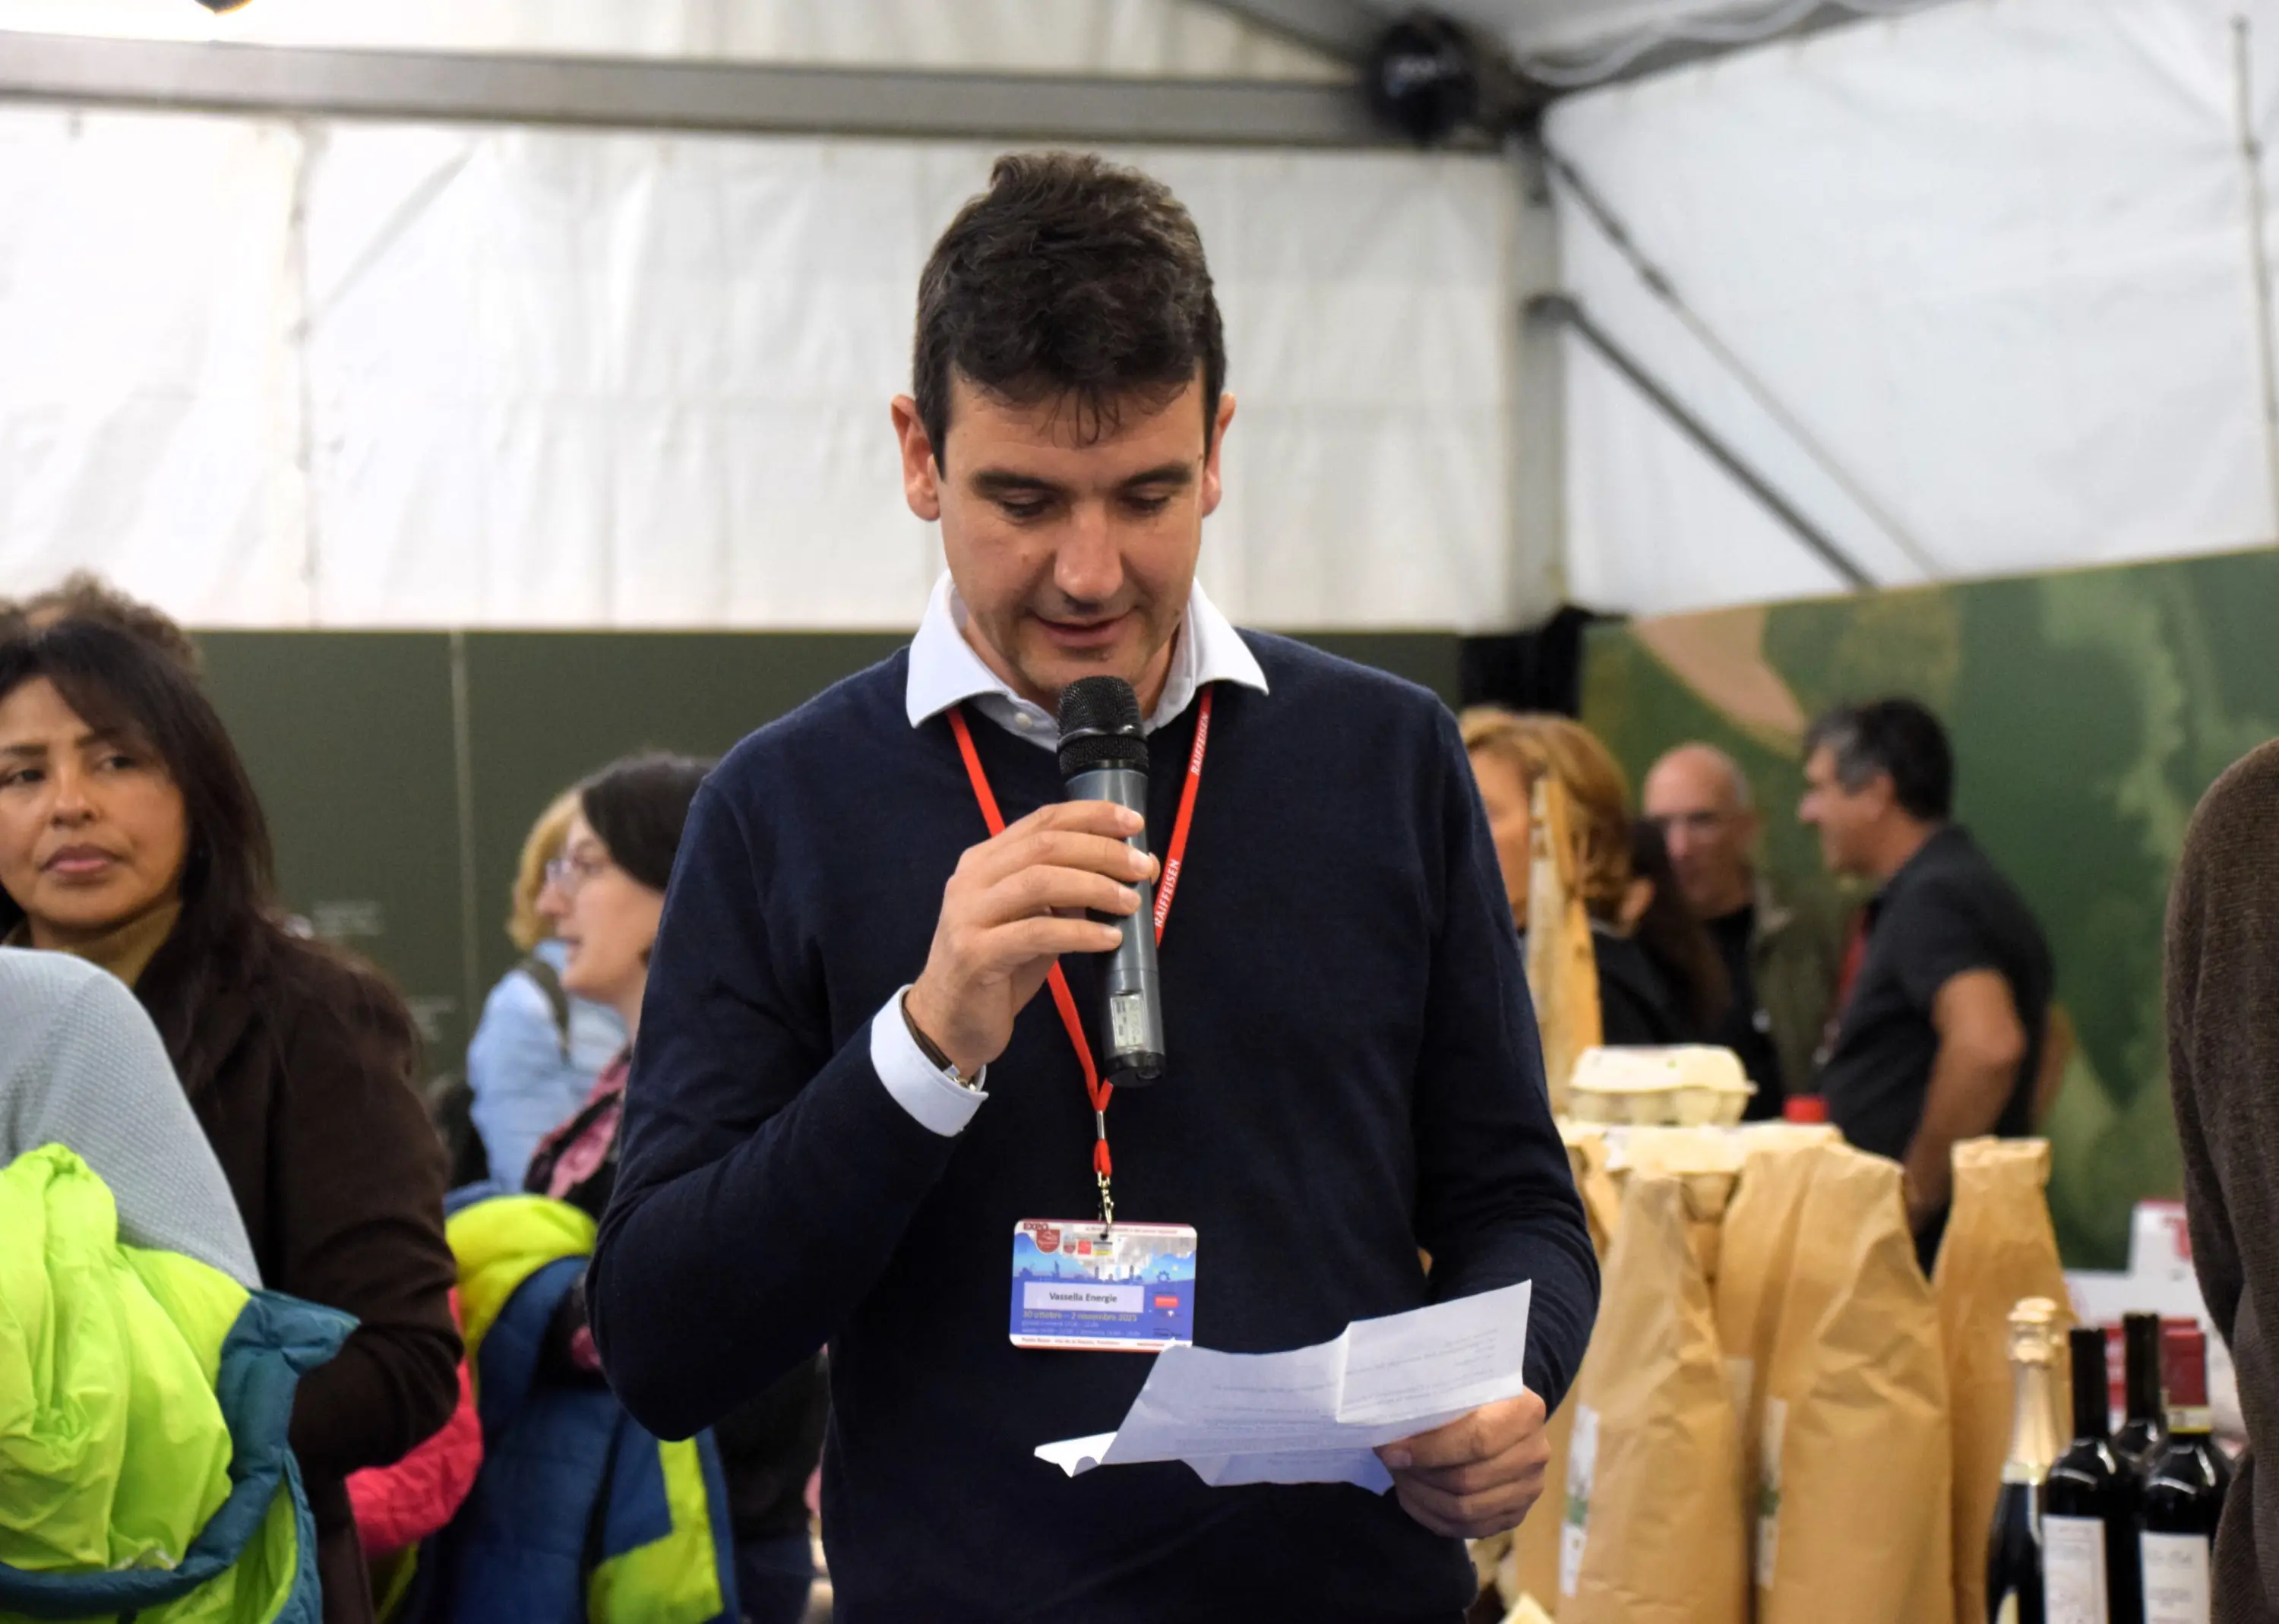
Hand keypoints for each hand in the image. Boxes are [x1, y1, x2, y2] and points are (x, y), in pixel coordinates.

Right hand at [904, 800, 1157, 1075]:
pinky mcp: (976, 953)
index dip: (1091, 816)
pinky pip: (1036, 933)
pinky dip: (1080, 932)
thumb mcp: (1030, 920)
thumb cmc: (997, 969)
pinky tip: (1109, 939)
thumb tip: (1120, 873)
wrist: (949, 1022)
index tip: (1134, 823)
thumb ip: (1061, 893)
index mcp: (985, 861)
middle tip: (1143, 869)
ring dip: (1095, 887)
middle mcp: (972, 879)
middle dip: (1102, 851)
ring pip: (1039, 882)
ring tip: (1130, 903)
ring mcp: (969, 915)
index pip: (1042, 821)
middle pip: (1045, 846)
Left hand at [1375, 1392, 1550, 1539]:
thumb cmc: (1472, 1395)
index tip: (1391, 1450)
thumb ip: (1433, 1403)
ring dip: (1423, 1498)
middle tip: (1392, 1464)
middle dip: (1420, 1476)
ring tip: (1401, 1478)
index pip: (1476, 1440)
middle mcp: (1535, 1452)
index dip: (1429, 1450)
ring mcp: (1530, 1488)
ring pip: (1465, 1510)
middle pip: (1467, 1481)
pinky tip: (1413, 1497)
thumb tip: (1388, 1434)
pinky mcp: (1516, 1515)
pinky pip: (1468, 1529)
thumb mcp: (1458, 1386)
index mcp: (1525, 1411)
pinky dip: (1433, 1517)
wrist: (1502, 1412)